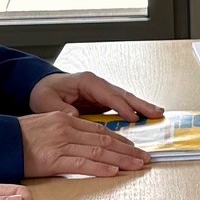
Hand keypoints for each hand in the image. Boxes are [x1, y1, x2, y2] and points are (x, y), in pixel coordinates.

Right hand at [18, 110, 151, 178]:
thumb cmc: (16, 139)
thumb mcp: (44, 128)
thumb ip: (65, 133)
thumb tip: (83, 144)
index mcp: (65, 120)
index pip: (99, 131)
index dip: (120, 140)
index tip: (134, 148)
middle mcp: (65, 129)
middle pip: (104, 140)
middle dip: (128, 150)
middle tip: (145, 158)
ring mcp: (60, 143)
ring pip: (98, 151)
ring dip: (121, 160)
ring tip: (137, 165)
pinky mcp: (52, 159)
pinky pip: (81, 164)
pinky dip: (100, 168)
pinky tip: (113, 171)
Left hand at [30, 68, 160, 121]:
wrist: (41, 87)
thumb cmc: (44, 92)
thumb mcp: (47, 102)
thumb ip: (61, 109)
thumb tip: (75, 116)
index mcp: (87, 82)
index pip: (108, 94)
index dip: (122, 106)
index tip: (134, 117)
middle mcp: (98, 85)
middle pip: (123, 95)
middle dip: (141, 104)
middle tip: (157, 113)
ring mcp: (102, 92)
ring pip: (126, 99)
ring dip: (142, 107)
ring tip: (158, 114)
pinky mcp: (103, 101)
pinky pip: (121, 106)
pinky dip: (134, 111)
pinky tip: (145, 118)